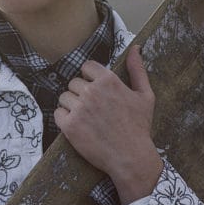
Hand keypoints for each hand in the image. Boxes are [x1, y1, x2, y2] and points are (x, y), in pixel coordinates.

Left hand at [54, 44, 162, 204]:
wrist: (131, 156)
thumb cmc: (139, 126)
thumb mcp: (145, 95)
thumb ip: (137, 69)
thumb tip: (136, 48)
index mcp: (108, 80)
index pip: (86, 67)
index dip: (90, 78)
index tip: (97, 91)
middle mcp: (91, 91)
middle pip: (73, 82)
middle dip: (81, 93)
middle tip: (93, 109)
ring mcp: (79, 108)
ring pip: (64, 97)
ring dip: (72, 105)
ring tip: (86, 118)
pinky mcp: (69, 126)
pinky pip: (58, 113)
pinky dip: (65, 119)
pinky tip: (78, 126)